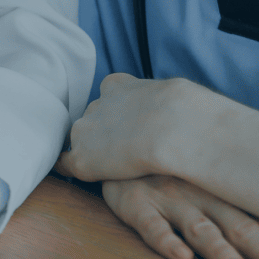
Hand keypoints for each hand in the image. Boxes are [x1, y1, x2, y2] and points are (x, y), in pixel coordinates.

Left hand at [59, 74, 232, 182]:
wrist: (174, 128)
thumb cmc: (185, 112)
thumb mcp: (177, 94)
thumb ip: (169, 102)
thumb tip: (192, 111)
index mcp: (118, 85)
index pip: (110, 91)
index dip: (117, 107)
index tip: (128, 118)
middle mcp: (96, 105)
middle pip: (94, 118)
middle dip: (105, 130)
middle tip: (124, 146)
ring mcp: (85, 132)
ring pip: (82, 140)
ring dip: (93, 150)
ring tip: (109, 164)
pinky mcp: (84, 160)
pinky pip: (66, 163)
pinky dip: (67, 168)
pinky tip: (70, 173)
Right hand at [102, 176, 258, 258]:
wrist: (123, 135)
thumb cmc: (177, 167)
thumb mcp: (213, 177)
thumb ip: (248, 202)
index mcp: (230, 193)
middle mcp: (206, 196)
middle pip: (243, 228)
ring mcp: (171, 198)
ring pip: (201, 228)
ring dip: (222, 252)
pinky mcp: (135, 202)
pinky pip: (149, 222)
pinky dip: (164, 239)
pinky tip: (180, 257)